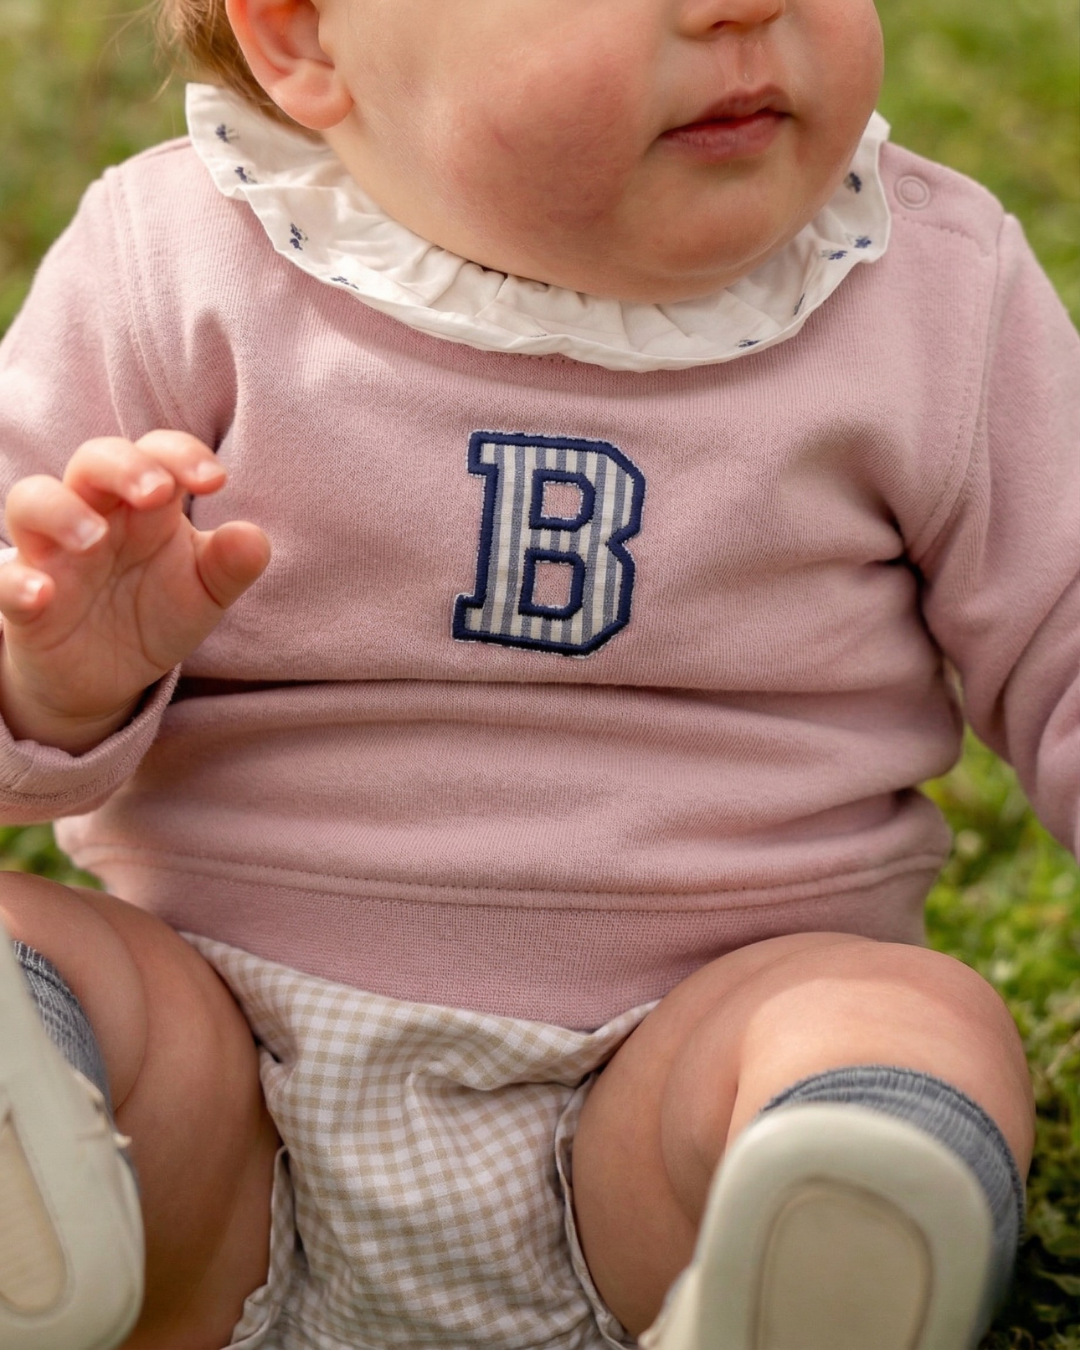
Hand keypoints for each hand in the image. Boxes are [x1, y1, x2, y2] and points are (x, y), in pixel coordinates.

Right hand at [0, 430, 269, 752]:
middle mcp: (94, 515)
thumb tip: (255, 538)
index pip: (157, 454)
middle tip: (157, 494)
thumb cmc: (156, 612)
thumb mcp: (203, 593)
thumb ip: (229, 566)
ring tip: (95, 539)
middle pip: (93, 459)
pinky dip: (17, 582)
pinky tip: (42, 594)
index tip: (216, 481)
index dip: (182, 455)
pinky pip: (5, 580)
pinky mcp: (22, 603)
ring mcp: (51, 554)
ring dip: (61, 511)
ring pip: (31, 500)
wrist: (108, 678)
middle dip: (124, 466)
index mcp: (145, 506)